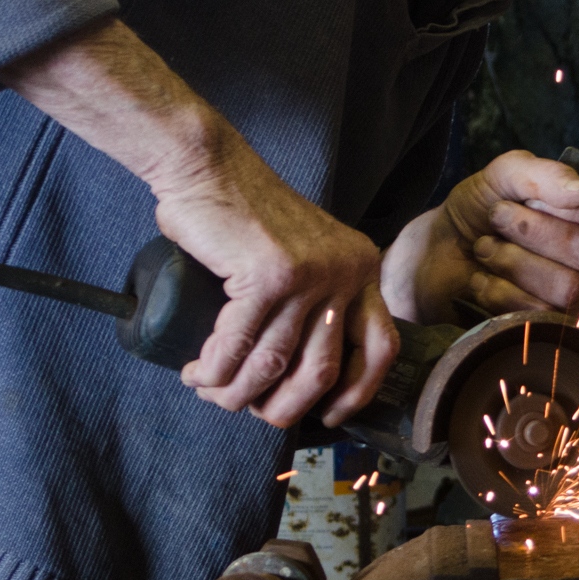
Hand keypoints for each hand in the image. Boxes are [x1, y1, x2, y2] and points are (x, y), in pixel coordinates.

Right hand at [156, 142, 398, 428]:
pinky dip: (214, 370)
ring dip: (238, 392)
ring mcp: (310, 274)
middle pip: (325, 371)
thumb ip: (317, 297)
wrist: (208, 164)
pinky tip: (198, 373)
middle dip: (284, 406)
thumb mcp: (304, 254)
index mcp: (362, 268)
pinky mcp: (268, 275)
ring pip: (276, 364)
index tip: (327, 415)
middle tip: (252, 410)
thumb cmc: (244, 213)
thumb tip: (301, 371)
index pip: (380, 348)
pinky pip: (239, 346)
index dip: (358, 393)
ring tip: (211, 391)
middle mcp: (347, 272)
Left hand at [381, 150, 578, 322]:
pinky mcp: (550, 327)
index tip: (532, 197)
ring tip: (485, 248)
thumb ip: (545, 173)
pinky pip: (540, 313)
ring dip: (513, 261)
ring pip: (569, 287)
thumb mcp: (504, 176)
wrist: (435, 255)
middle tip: (496, 218)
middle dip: (530, 230)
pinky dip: (500, 291)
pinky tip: (483, 280)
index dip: (576, 207)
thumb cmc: (478, 212)